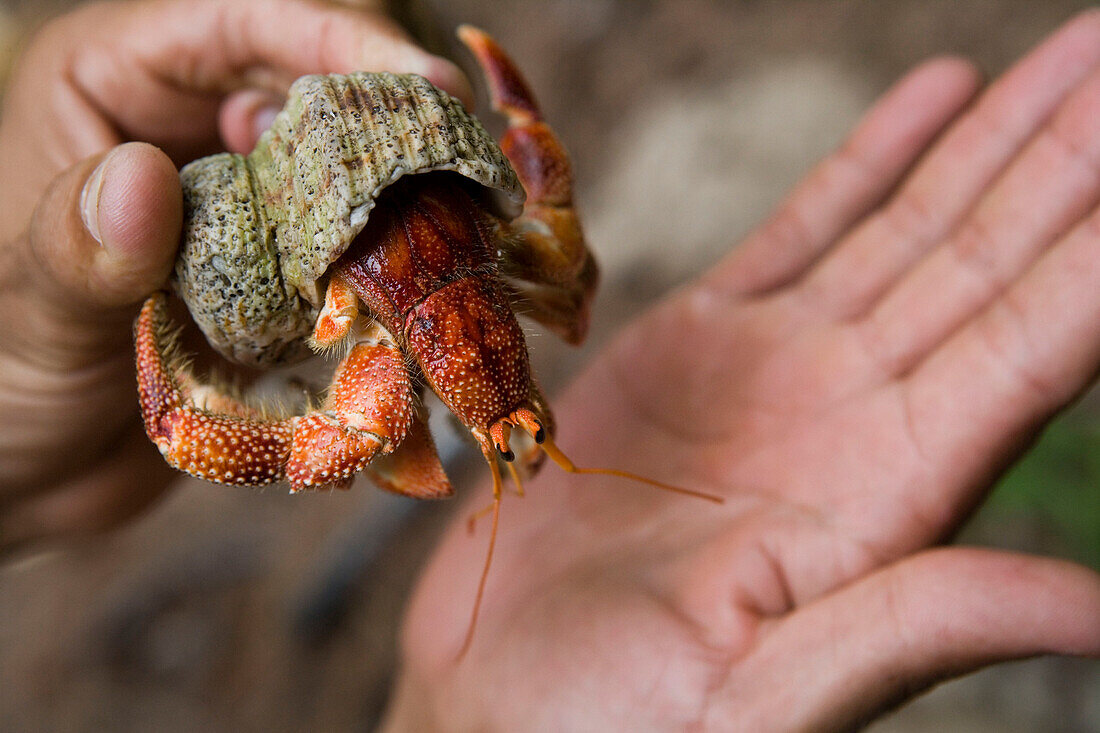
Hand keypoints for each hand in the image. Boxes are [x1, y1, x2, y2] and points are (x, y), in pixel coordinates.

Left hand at [0, 0, 468, 550]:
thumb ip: (77, 252)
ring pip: (354, 159)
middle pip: (324, 79)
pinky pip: (355, 240)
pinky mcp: (281, 262)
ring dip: (415, 193)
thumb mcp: (26, 311)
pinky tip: (433, 290)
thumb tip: (146, 181)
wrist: (30, 466)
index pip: (248, 18)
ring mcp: (246, 192)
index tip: (430, 89)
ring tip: (470, 234)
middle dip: (402, 117)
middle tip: (475, 171)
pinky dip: (401, 263)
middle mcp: (194, 122)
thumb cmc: (2, 375)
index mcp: (118, 80)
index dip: (344, 40)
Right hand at [386, 12, 1099, 730]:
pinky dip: (870, 161)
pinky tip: (939, 95)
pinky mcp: (699, 343)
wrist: (501, 704)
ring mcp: (782, 372)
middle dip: (1069, 155)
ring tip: (1070, 53)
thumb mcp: (771, 698)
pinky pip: (803, 229)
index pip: (1030, 350)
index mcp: (890, 500)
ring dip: (992, 139)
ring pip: (912, 229)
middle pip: (992, 264)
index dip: (1099, 247)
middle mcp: (857, 419)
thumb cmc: (616, 729)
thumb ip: (922, 622)